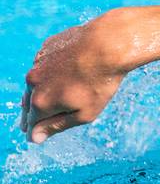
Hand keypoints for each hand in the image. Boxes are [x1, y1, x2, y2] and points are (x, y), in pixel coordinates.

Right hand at [18, 14, 129, 143]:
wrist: (107, 45)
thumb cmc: (99, 83)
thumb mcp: (83, 114)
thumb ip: (55, 126)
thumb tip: (33, 137)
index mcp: (40, 102)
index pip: (31, 122)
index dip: (33, 131)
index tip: (32, 136)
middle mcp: (33, 82)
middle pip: (29, 103)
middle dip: (30, 115)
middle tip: (29, 125)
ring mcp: (37, 63)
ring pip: (34, 83)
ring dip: (38, 92)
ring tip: (39, 102)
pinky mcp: (46, 48)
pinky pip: (44, 65)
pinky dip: (48, 73)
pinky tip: (57, 76)